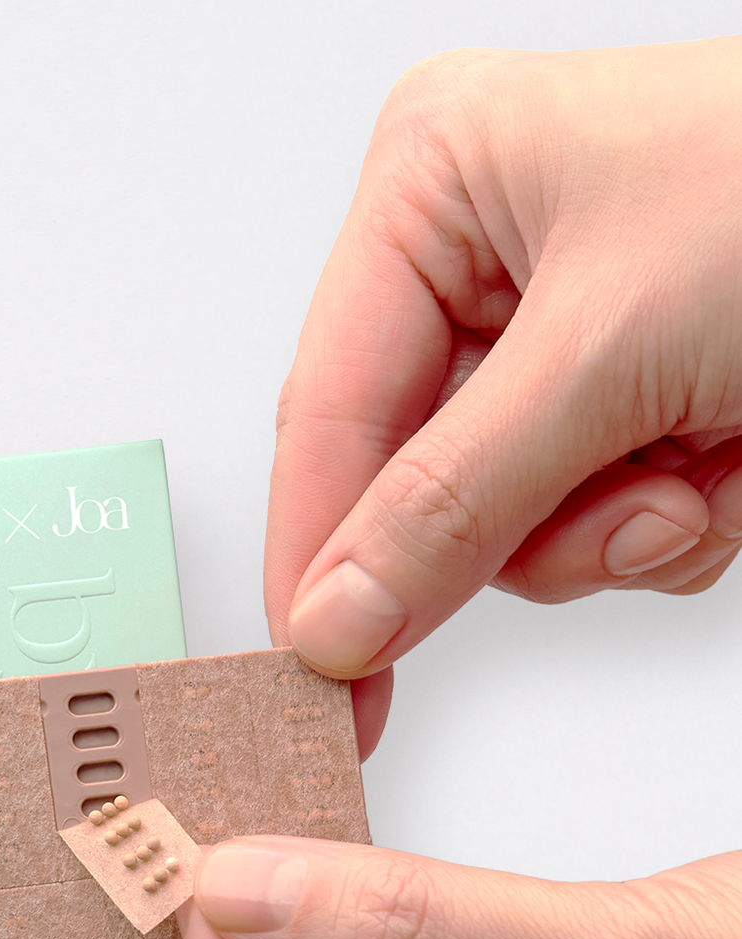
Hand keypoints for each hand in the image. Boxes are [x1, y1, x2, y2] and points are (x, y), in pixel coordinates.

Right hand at [268, 40, 741, 755]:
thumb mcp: (607, 356)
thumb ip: (451, 504)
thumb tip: (336, 616)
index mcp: (436, 183)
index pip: (329, 409)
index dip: (321, 553)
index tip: (317, 674)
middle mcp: (482, 251)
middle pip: (415, 478)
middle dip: (523, 527)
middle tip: (606, 528)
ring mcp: (558, 330)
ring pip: (506, 520)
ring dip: (609, 532)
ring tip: (697, 471)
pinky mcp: (632, 395)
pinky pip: (590, 520)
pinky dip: (668, 520)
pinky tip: (726, 462)